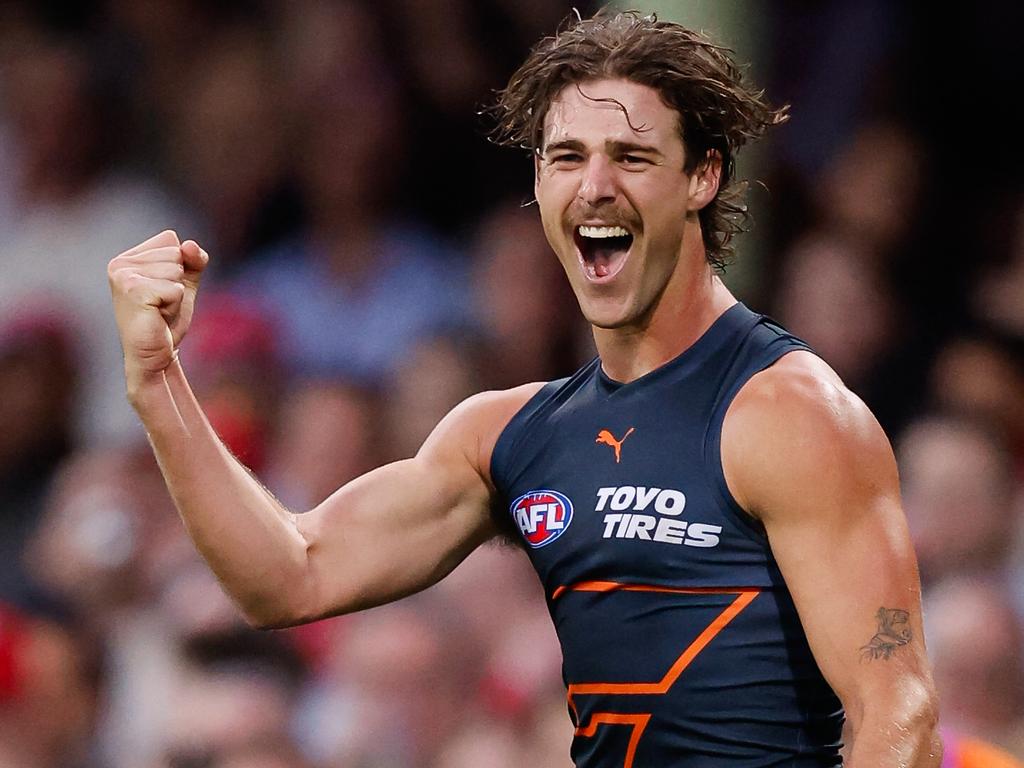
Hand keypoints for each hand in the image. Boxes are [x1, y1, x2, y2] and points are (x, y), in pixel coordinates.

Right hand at [108, 230, 208, 386]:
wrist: (155, 354)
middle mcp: (120, 263)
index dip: (180, 267)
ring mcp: (124, 276)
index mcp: (128, 257)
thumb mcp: (184, 283)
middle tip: (162, 303)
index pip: (171, 240)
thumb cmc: (166, 319)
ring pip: (176, 269)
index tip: (163, 291)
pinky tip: (158, 315)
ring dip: (176, 294)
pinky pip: (175, 288)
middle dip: (178, 281)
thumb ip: (193, 259)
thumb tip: (188, 245)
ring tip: (159, 309)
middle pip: (176, 253)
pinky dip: (174, 305)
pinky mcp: (134, 291)